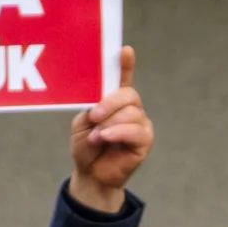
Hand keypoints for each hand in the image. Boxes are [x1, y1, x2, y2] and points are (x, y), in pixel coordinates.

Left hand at [68, 47, 150, 212]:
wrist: (90, 175)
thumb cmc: (86, 147)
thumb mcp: (82, 123)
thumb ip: (93, 108)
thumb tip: (101, 102)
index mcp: (114, 99)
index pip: (122, 78)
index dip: (125, 64)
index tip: (124, 51)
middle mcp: (131, 108)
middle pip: (128, 94)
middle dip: (110, 103)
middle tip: (94, 116)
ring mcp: (140, 123)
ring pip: (131, 113)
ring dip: (110, 124)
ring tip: (96, 137)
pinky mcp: (145, 140)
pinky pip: (136, 131)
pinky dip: (118, 133)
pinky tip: (106, 138)